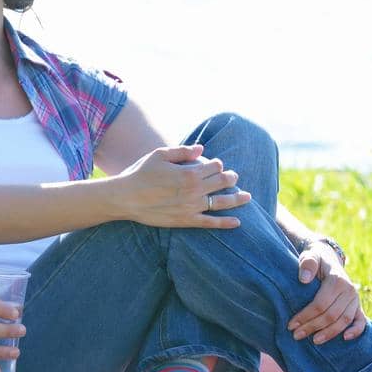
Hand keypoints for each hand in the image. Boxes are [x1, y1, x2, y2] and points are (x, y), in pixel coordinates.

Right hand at [113, 143, 251, 228]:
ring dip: (237, 199)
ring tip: (247, 197)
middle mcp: (194, 190)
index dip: (217, 163)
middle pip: (222, 182)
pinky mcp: (186, 221)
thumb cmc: (140, 173)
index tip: (215, 164)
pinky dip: (226, 223)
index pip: (214, 166)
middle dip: (231, 178)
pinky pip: (211, 223)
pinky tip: (237, 222)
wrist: (125, 198)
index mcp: (189, 173)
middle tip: (234, 177)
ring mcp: (192, 207)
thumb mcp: (159, 155)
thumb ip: (182, 151)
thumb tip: (201, 149)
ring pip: (222, 202)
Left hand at [288, 243, 365, 343]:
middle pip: (331, 315)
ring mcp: (355, 299)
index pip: (320, 303)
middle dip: (313, 327)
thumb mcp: (310, 256)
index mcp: (337, 280)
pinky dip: (356, 330)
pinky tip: (345, 338)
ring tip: (314, 341)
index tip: (291, 325)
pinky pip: (361, 321)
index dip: (305, 316)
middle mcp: (349, 290)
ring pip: (344, 320)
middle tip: (296, 335)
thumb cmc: (316, 259)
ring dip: (329, 333)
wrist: (328, 257)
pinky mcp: (358, 306)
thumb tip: (303, 279)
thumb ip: (307, 264)